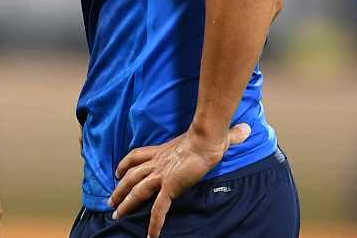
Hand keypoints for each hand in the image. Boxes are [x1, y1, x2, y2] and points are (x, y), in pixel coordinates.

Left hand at [108, 122, 250, 237]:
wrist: (206, 140)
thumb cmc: (210, 136)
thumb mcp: (214, 135)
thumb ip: (228, 134)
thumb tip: (246, 129)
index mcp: (162, 152)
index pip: (137, 156)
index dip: (125, 163)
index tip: (117, 171)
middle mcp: (157, 164)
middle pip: (131, 175)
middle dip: (120, 188)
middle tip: (111, 200)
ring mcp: (161, 176)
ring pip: (137, 191)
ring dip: (125, 203)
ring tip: (116, 214)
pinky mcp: (169, 188)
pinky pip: (158, 209)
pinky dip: (154, 223)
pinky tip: (151, 236)